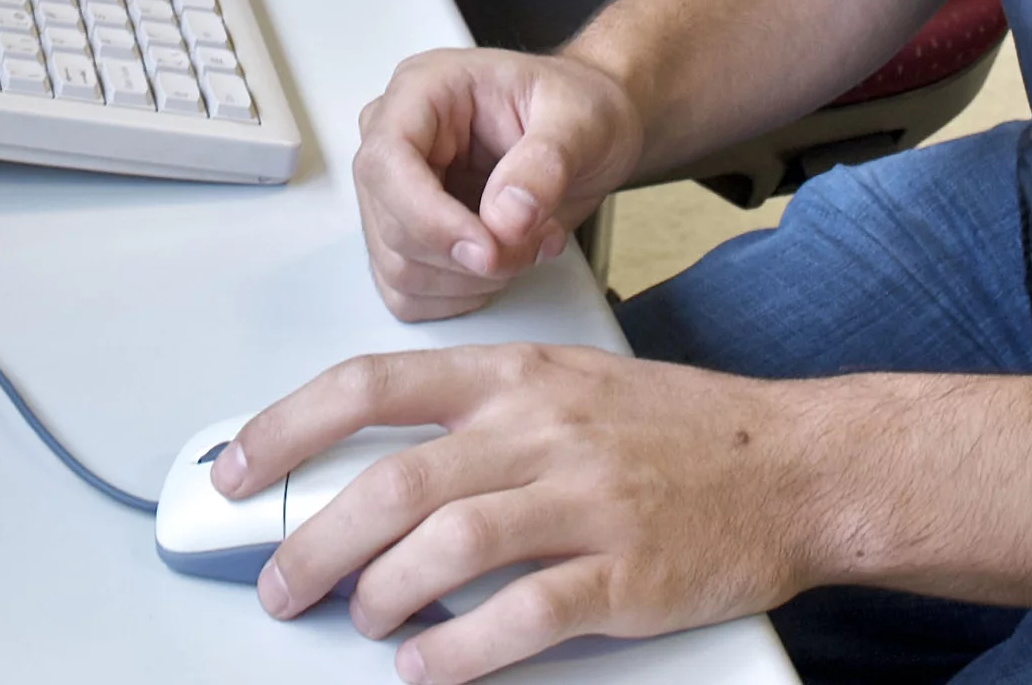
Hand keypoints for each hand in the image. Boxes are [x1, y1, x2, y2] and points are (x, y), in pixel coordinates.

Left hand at [219, 345, 831, 683]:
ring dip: (380, 594)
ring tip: (358, 621)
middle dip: (316, 541)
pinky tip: (424, 665)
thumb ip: (476, 421)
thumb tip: (374, 472)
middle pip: (393, 483)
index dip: (287, 427)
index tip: (236, 469)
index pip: (371, 385)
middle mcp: (541, 429)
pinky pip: (522, 615)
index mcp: (515, 375)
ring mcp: (586, 500)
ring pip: (446, 545)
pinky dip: (459, 648)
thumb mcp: (567, 388)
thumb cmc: (678, 431)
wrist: (795, 466)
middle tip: (282, 584)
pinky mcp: (627, 572)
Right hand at [351, 46, 641, 319]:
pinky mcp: (408, 236)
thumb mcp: (580, 122)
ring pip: (400, 269)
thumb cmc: (577, 109)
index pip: (387, 160)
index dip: (429, 217)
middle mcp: (398, 139)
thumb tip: (506, 217)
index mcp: (423, 90)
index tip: (487, 249)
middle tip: (531, 243)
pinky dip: (462, 296)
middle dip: (468, 257)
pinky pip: (409, 293)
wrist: (592, 132)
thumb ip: (545, 164)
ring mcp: (396, 192)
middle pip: (391, 225)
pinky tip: (504, 262)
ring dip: (473, 280)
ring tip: (528, 244)